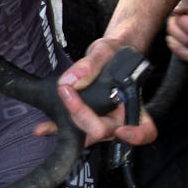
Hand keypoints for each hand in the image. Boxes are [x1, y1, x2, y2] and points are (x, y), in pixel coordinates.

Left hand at [36, 37, 157, 146]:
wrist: (106, 54)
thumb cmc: (114, 53)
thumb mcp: (105, 51)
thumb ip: (92, 64)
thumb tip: (73, 80)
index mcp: (134, 103)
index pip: (145, 129)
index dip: (136, 135)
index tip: (121, 130)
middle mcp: (119, 117)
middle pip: (104, 130)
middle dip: (83, 116)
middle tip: (68, 92)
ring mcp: (101, 120)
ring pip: (87, 133)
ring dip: (67, 128)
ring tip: (46, 126)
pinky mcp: (85, 119)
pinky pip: (73, 129)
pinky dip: (57, 129)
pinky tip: (42, 129)